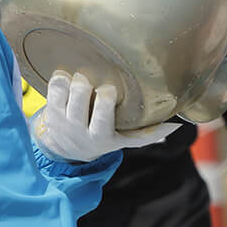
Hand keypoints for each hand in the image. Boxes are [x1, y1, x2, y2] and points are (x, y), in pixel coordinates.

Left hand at [30, 71, 179, 163]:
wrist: (67, 150)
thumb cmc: (102, 138)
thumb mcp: (123, 141)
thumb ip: (147, 134)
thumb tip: (177, 125)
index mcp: (101, 136)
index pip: (101, 118)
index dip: (104, 100)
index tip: (110, 89)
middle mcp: (79, 129)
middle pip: (79, 100)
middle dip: (85, 85)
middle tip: (92, 79)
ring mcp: (63, 120)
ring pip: (64, 93)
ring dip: (71, 81)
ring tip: (80, 77)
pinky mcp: (50, 110)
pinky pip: (52, 90)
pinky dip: (58, 79)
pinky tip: (66, 75)